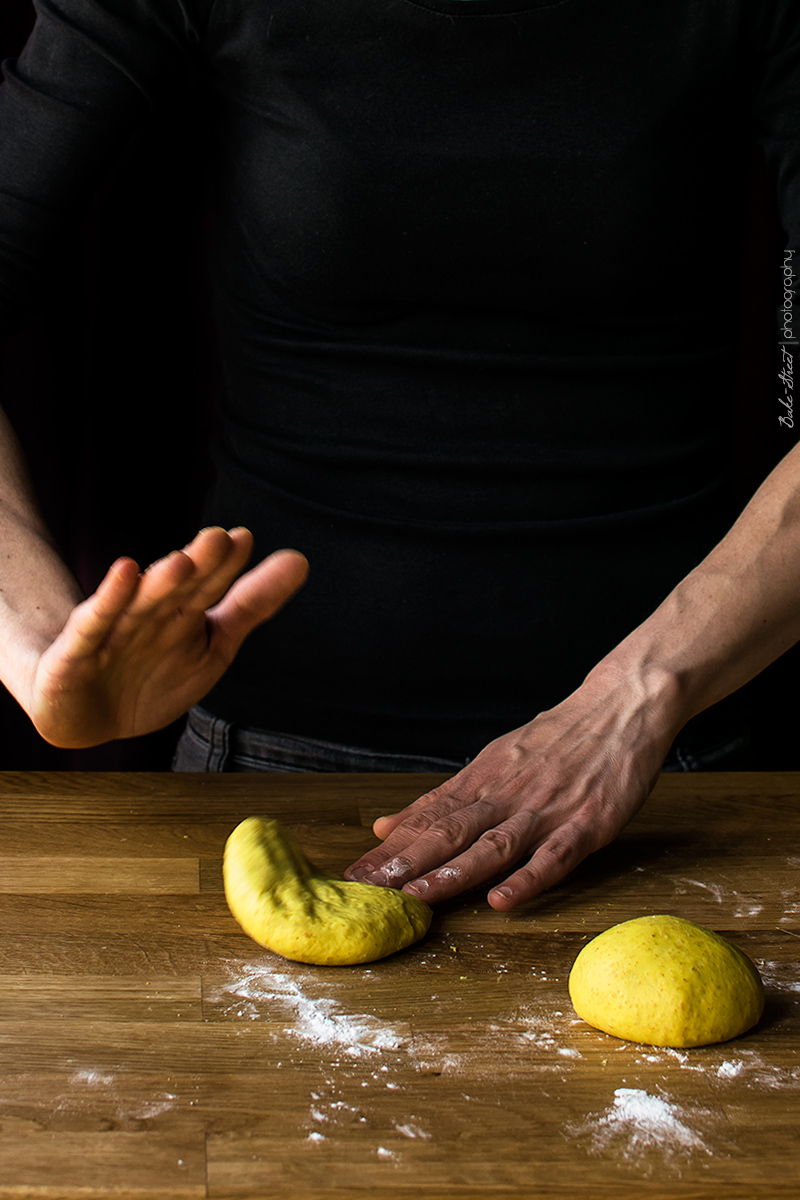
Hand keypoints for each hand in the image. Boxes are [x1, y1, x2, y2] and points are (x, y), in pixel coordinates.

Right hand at [23, 526, 307, 747]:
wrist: (87, 717)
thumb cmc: (153, 676)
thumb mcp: (214, 645)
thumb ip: (252, 604)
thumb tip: (300, 559)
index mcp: (183, 613)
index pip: (209, 585)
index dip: (226, 566)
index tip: (244, 538)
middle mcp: (150, 615)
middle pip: (178, 589)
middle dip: (199, 566)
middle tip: (220, 538)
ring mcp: (112, 631)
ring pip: (140, 605)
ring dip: (159, 585)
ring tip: (180, 562)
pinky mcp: (76, 652)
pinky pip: (94, 625)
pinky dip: (108, 602)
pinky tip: (122, 575)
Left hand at [344, 671, 679, 909]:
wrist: (620, 707)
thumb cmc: (557, 738)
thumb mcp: (494, 759)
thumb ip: (443, 799)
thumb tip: (386, 826)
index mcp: (482, 779)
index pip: (426, 818)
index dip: (390, 848)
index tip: (355, 874)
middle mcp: (506, 794)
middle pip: (449, 832)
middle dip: (406, 864)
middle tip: (368, 890)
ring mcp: (546, 810)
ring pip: (493, 846)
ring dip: (453, 874)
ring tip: (419, 898)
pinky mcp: (586, 824)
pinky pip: (554, 857)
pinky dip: (528, 879)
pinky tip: (503, 900)